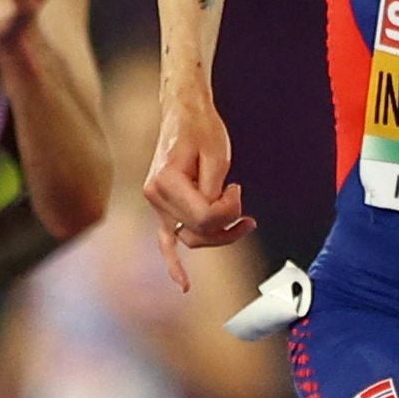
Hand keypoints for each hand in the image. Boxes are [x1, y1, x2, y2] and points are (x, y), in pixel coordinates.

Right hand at [143, 79, 254, 292]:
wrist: (183, 113)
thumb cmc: (201, 129)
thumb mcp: (216, 155)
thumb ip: (215, 191)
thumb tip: (219, 217)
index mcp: (165, 182)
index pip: (203, 216)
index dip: (229, 210)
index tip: (237, 188)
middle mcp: (154, 196)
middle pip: (198, 230)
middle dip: (227, 222)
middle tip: (240, 195)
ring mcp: (156, 204)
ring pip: (190, 238)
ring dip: (218, 235)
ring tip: (244, 221)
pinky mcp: (162, 208)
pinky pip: (165, 242)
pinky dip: (173, 263)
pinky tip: (184, 285)